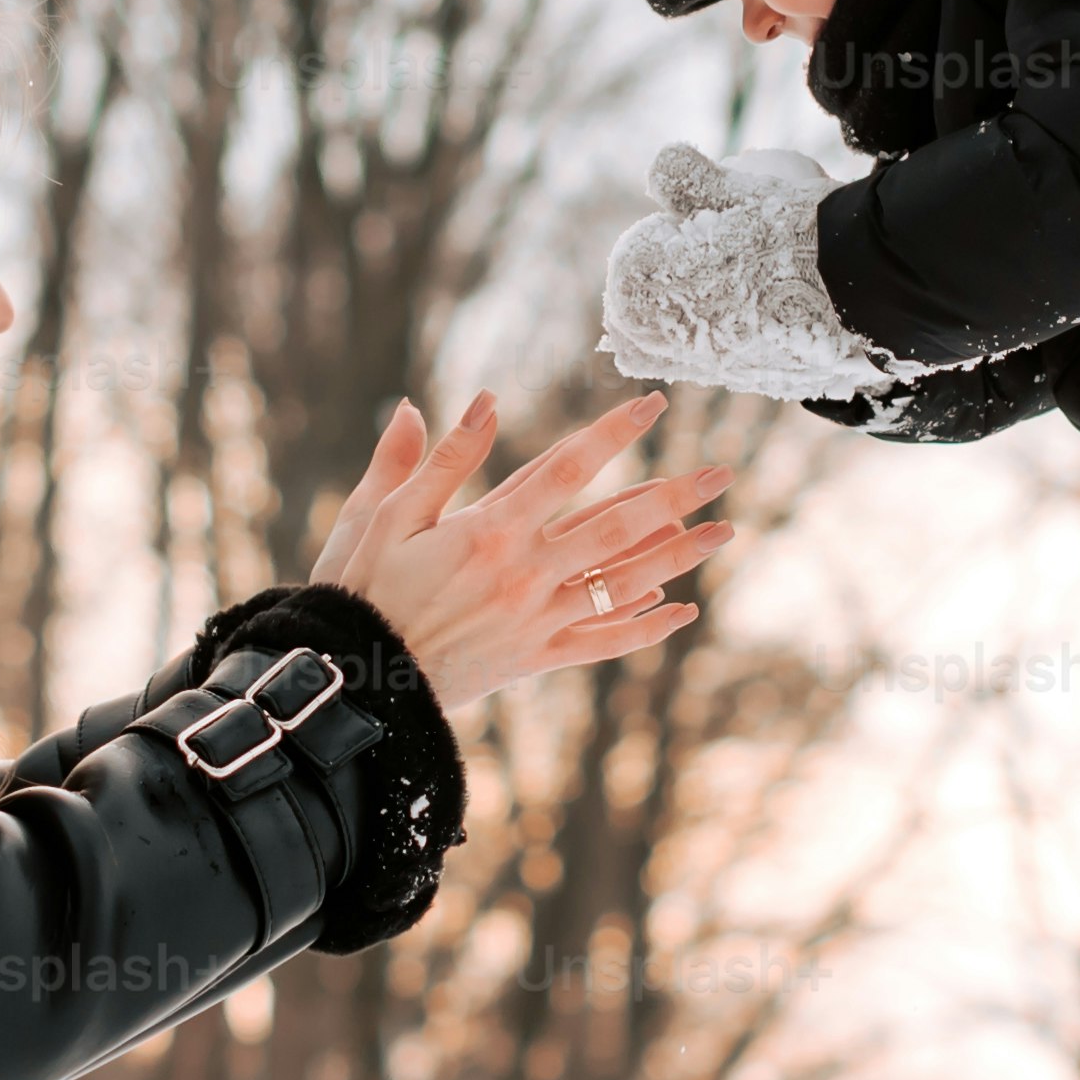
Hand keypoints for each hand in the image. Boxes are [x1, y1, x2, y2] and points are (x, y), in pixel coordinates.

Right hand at [312, 390, 734, 710]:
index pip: (567, 468)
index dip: (614, 434)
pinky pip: (602, 643)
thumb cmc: (360, 590)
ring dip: (676, 557)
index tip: (653, 405)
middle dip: (674, 496)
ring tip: (721, 532)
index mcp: (489, 529)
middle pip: (616, 527)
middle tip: (721, 473)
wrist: (358, 680)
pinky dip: (644, 629)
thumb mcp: (384, 515)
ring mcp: (536, 619)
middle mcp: (524, 573)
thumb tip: (477, 399)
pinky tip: (680, 610)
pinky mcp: (536, 658)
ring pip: (622, 584)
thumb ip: (437, 458)